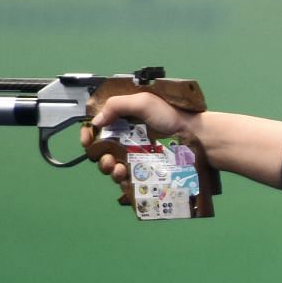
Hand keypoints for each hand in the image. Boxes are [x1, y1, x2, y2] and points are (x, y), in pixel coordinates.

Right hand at [82, 92, 199, 183]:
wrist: (194, 137)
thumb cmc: (172, 117)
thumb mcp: (143, 101)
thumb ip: (117, 105)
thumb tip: (96, 121)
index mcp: (124, 122)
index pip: (98, 130)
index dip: (88, 134)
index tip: (87, 139)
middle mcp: (126, 140)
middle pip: (100, 151)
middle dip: (97, 155)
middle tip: (105, 156)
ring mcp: (135, 157)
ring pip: (111, 167)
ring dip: (107, 168)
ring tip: (115, 167)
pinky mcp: (143, 172)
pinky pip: (126, 180)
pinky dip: (120, 179)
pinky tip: (123, 174)